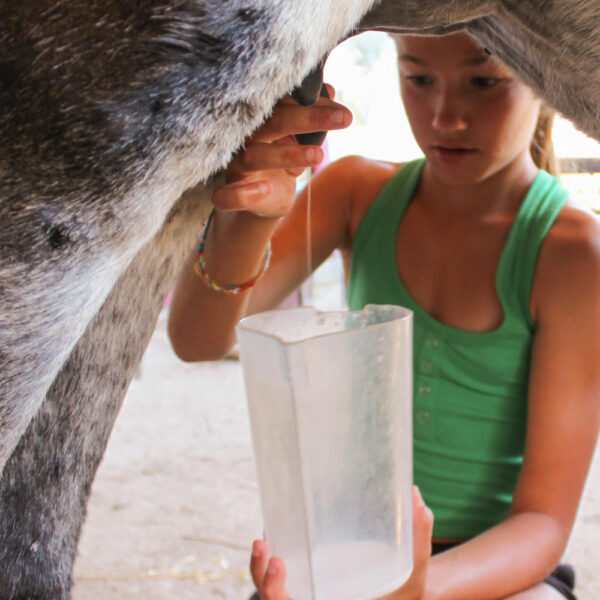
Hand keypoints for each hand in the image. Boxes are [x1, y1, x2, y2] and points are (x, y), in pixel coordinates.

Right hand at [212, 87, 351, 218]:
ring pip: (254, 157)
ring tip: (318, 155)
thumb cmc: (276, 159)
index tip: (342, 112)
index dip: (312, 104)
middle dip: (308, 119)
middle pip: (273, 123)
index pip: (285, 103)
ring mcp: (233, 166)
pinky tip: (266, 188)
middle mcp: (244, 138)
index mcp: (259, 119)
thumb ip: (308, 118)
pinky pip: (227, 196)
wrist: (255, 200)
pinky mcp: (227, 195)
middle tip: (344, 118)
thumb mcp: (295, 140)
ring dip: (287, 155)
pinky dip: (244, 194)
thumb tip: (331, 91)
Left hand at [249, 486, 433, 599]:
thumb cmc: (405, 592)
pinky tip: (271, 540)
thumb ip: (417, 539)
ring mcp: (311, 597)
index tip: (277, 565)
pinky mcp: (309, 585)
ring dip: (259, 570)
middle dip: (264, 581)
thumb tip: (415, 495)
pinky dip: (268, 566)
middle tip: (265, 549)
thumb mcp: (413, 571)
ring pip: (272, 595)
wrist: (399, 597)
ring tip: (261, 543)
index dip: (277, 593)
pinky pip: (280, 582)